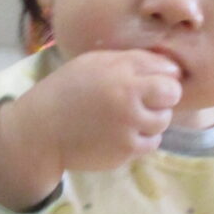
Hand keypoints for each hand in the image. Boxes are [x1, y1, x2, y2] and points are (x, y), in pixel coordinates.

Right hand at [22, 48, 182, 172]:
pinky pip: (151, 143)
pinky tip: (121, 133)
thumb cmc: (67, 91)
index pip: (167, 70)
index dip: (163, 75)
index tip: (152, 80)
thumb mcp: (94, 63)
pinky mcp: (126, 152)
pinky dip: (142, 139)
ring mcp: (129, 128)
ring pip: (163, 121)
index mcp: (120, 73)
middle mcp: (128, 100)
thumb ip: (131, 61)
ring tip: (128, 117)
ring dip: (152, 119)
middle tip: (147, 99)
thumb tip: (171, 68)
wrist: (41, 131)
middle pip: (173, 94)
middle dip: (164, 96)